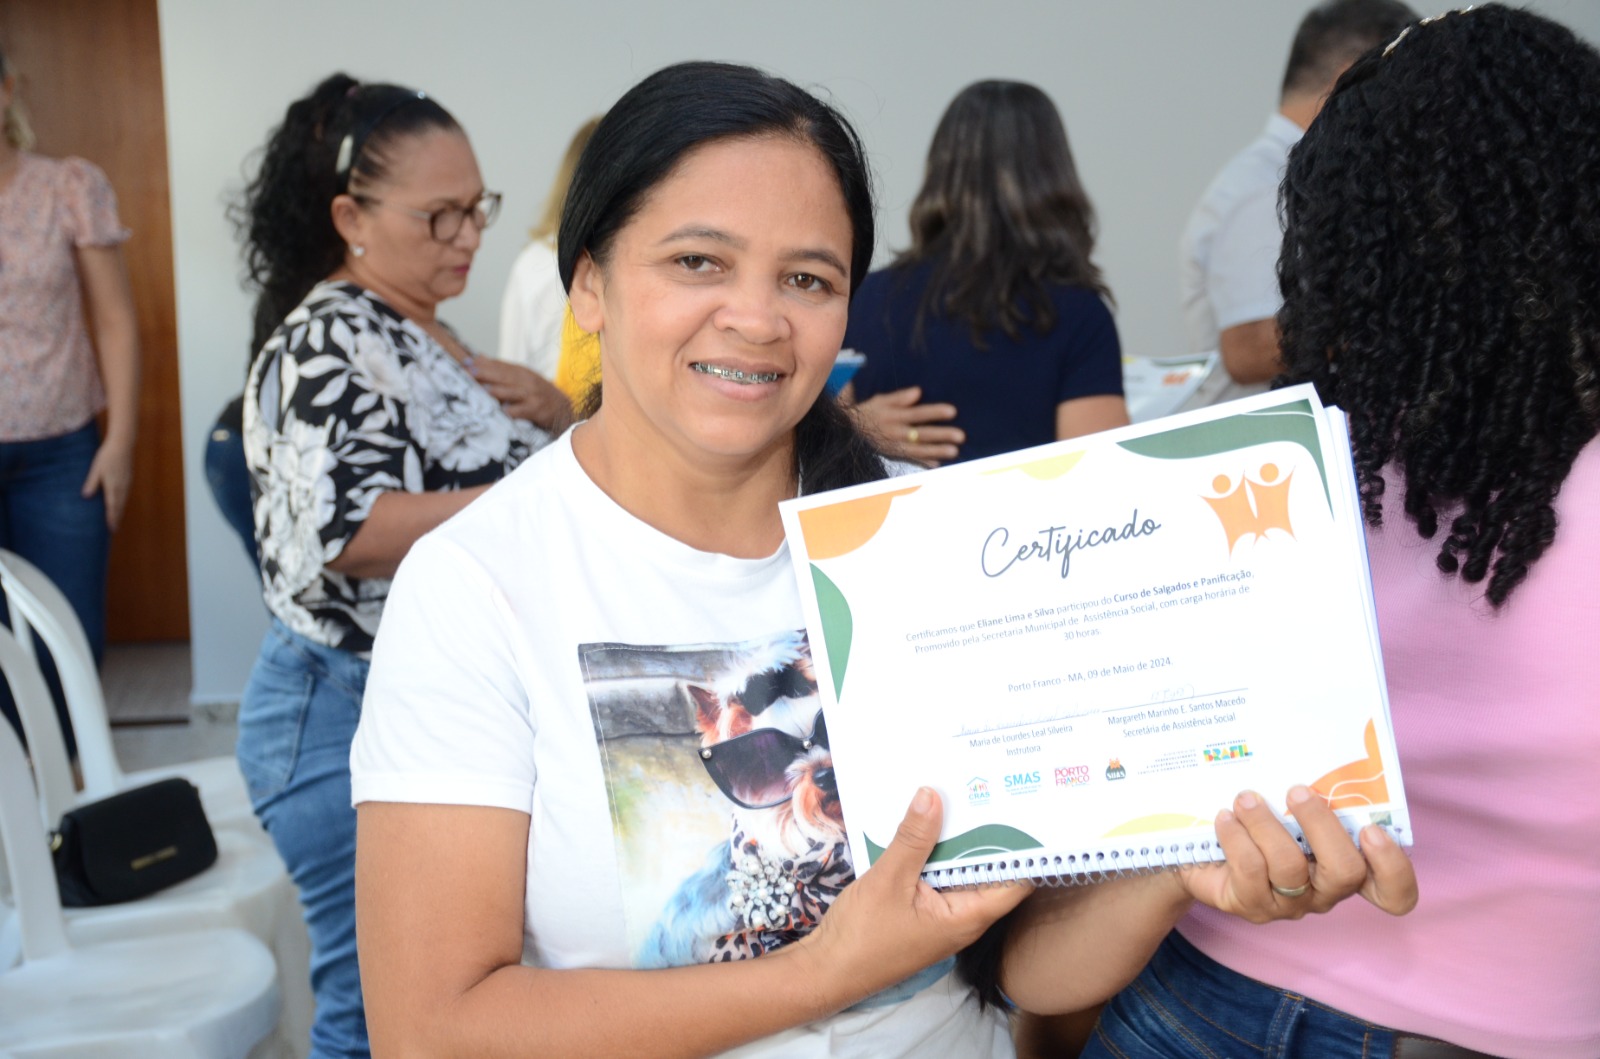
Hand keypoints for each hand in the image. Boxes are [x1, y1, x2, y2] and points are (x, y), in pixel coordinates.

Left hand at [82, 435, 134, 530]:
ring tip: (116, 519)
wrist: (123, 444)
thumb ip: (91, 483)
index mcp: (113, 486)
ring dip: (120, 511)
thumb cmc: (107, 455)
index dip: (111, 518)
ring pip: (123, 501)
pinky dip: (122, 502)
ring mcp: (126, 483)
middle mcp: (122, 487)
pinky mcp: (128, 479)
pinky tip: (119, 503)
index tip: (111, 528)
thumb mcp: (96, 469)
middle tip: (113, 529)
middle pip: (119, 506)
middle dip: (116, 518)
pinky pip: (125, 495)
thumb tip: (85, 496)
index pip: (112, 507)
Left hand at [468, 356, 574, 434]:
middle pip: (504, 377)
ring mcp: (533, 396)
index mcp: (522, 372)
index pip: (500, 366)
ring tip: (482, 390)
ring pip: (512, 392)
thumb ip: (502, 369)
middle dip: (486, 374)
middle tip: (469, 372)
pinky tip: (502, 412)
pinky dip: (513, 411)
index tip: (466, 363)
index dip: (483, 364)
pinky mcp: (537, 410)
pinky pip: (523, 411)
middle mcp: (527, 382)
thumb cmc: (538, 393)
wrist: (563, 408)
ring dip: (497, 391)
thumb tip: (479, 358)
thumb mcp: (523, 377)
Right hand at [799, 788, 1031, 1002]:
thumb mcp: (888, 879)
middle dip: (988, 833)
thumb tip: (934, 795)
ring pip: (961, 872)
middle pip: (988, 871)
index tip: (1024, 810)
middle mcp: (963, 918)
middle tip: (987, 789)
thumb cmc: (863, 935)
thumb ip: (913, 838)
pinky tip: (926, 825)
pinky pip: (940, 877)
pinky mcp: (924, 912)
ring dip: (958, 840)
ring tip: (959, 796)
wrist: (829, 970)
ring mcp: (943, 916)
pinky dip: (937, 853)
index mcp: (967, 917)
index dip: (1023, 847)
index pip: (1014, 881)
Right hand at [846, 386, 962, 465]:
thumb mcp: (880, 400)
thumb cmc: (869, 413)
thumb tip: (918, 392)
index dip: (935, 413)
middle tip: (961, 436)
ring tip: (954, 452)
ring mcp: (895, 447)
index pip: (918, 413)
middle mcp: (895, 432)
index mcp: (894, 416)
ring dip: (937, 451)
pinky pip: (910, 461)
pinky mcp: (894, 455)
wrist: (848, 433)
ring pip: (919, 450)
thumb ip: (899, 397)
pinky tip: (938, 465)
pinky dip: (923, 463)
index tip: (953, 411)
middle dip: (942, 435)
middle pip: (922, 434)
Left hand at [1175, 785, 1417, 923]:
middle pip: (1345, 872)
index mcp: (1346, 866)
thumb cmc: (1257, 825)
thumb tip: (1315, 754)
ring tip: (1246, 798)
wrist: (1202, 853)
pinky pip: (1250, 870)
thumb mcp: (1289, 809)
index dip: (1393, 867)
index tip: (1372, 829)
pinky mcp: (1252, 905)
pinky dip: (1237, 837)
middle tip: (1297, 790)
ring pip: (1290, 867)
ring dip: (1266, 823)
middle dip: (1321, 824)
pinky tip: (1225, 817)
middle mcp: (1325, 891)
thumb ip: (1312, 795)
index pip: (1393, 892)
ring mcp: (1290, 903)